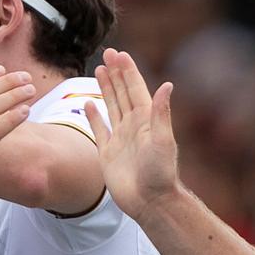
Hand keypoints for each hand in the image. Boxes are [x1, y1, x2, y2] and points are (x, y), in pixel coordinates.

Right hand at [84, 49, 180, 218]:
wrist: (150, 201)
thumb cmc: (160, 173)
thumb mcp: (163, 141)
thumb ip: (161, 114)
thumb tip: (167, 85)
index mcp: (146, 119)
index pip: (135, 88)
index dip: (128, 71)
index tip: (120, 54)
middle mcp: (133, 125)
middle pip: (122, 93)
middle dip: (116, 73)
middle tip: (108, 53)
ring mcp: (120, 138)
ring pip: (111, 106)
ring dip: (105, 88)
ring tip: (100, 70)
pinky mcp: (107, 153)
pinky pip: (99, 129)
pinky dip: (93, 116)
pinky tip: (88, 104)